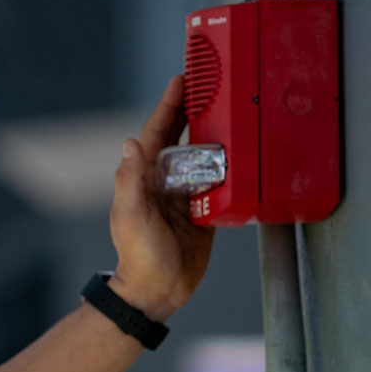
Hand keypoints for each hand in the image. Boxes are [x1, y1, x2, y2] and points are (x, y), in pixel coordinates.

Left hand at [109, 74, 216, 321]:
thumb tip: (130, 143)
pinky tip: (240, 152)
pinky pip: (218, 182)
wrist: (158, 291)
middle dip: (192, 110)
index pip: (157, 132)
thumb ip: (130, 181)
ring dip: (213, 134)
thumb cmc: (139, 256)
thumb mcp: (131, 216)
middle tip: (209, 85)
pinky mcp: (203, 211)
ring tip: (229, 110)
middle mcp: (164, 182)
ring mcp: (184, 195)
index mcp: (145, 177)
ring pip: (201, 156)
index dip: (169, 105)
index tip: (181, 80)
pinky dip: (228, 166)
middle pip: (180, 137)